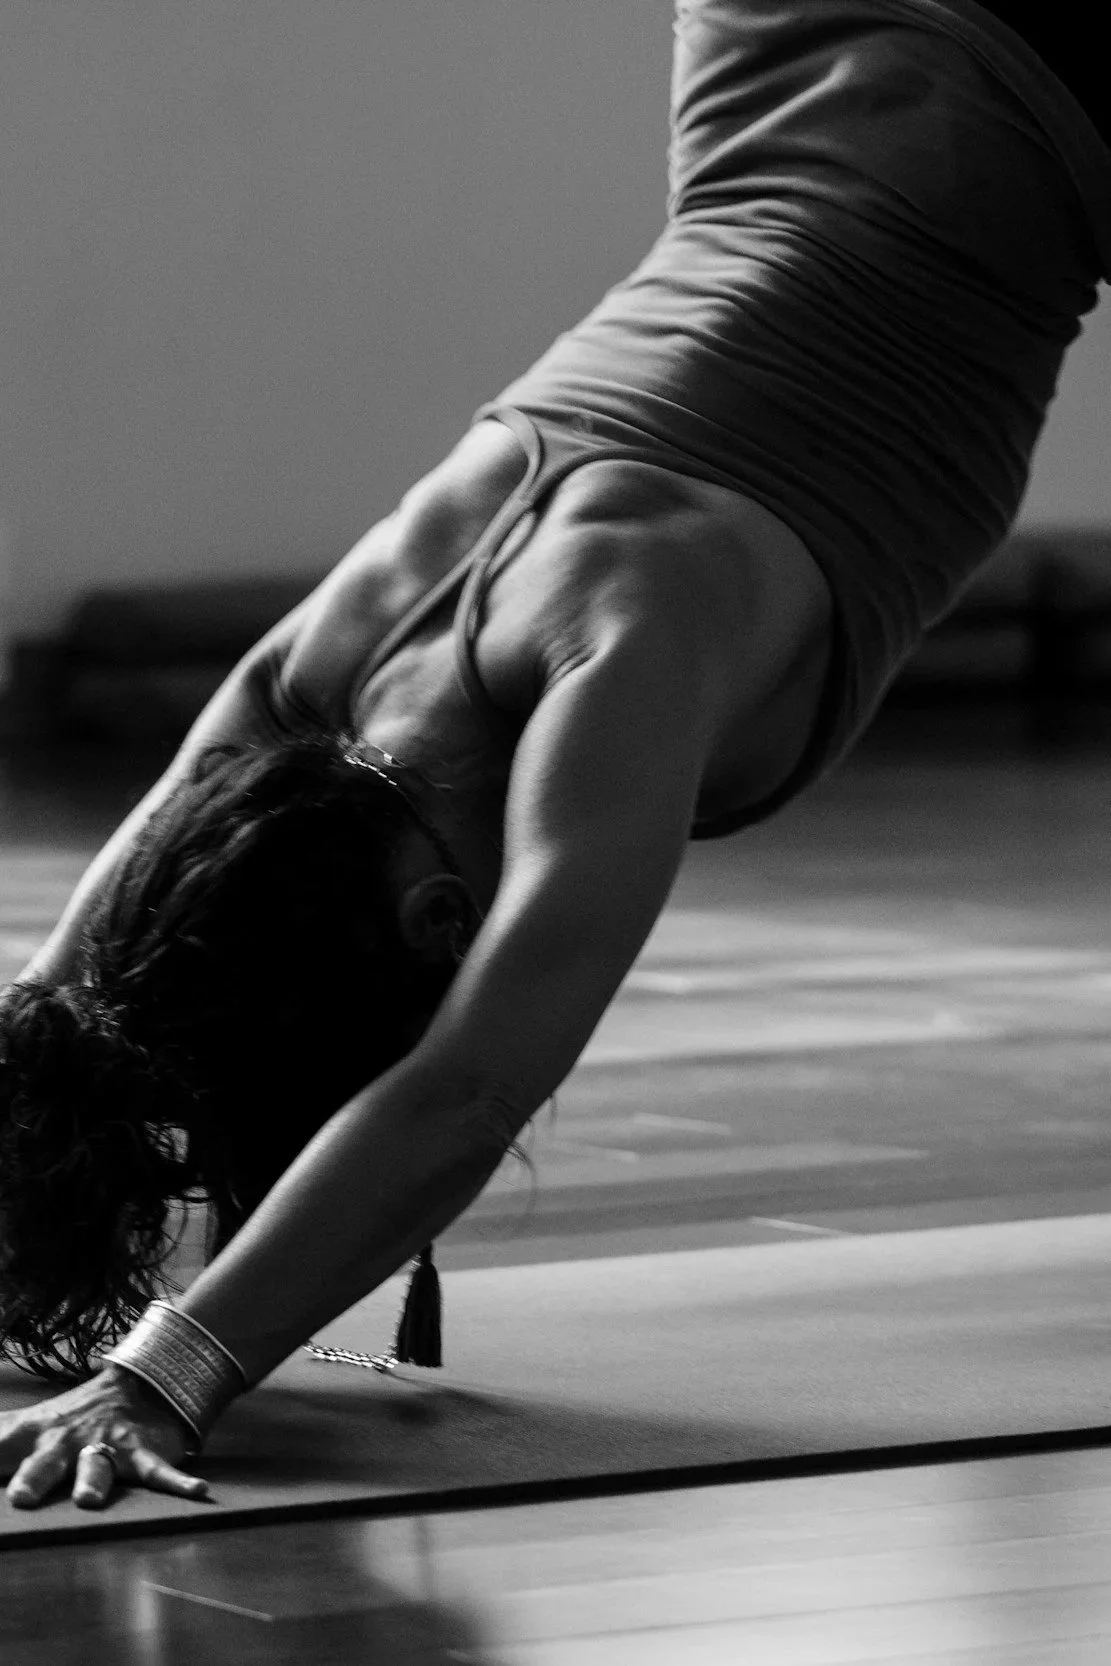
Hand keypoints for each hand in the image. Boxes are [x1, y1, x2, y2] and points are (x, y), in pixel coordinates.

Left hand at [0, 1364, 210, 1510]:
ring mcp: (107, 1446)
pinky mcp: (143, 1452)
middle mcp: (67, 1441)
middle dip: (34, 1478)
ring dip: (92, 1483)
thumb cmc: (73, 1418)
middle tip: (23, 1497)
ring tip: (87, 1502)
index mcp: (35, 1435)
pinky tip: (196, 1493)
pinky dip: (178, 1483)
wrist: (140, 1384)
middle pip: (46, 1462)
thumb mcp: (28, 1424)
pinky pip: (160, 1471)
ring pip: (98, 1468)